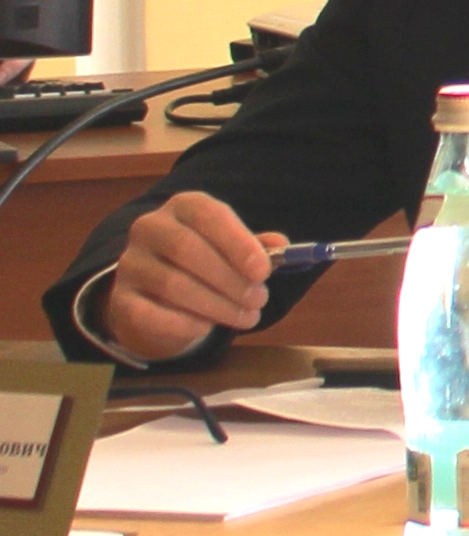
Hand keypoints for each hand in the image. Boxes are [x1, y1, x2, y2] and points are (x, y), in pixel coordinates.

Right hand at [100, 195, 284, 361]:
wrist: (158, 297)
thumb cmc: (206, 265)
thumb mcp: (233, 249)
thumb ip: (258, 247)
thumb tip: (281, 246)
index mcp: (183, 207)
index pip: (207, 214)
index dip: (237, 242)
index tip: (263, 272)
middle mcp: (150, 228)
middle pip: (188, 249)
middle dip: (230, 279)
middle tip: (259, 300)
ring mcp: (130, 263)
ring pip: (173, 284)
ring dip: (217, 305)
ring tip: (247, 317)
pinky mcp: (120, 299)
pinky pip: (150, 314)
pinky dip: (183, 324)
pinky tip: (207, 328)